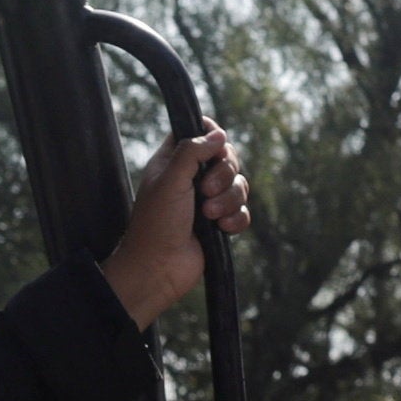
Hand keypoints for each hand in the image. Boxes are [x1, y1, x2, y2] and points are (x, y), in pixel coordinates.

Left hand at [103, 129, 248, 325]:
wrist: (158, 268)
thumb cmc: (157, 223)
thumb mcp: (169, 180)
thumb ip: (192, 151)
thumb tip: (218, 134)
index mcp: (174, 161)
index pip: (198, 131)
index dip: (211, 134)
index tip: (215, 146)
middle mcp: (192, 177)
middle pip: (227, 157)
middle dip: (224, 174)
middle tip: (205, 192)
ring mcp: (208, 200)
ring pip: (239, 185)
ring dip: (228, 200)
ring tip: (209, 216)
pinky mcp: (220, 222)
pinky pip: (243, 211)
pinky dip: (236, 219)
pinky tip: (221, 229)